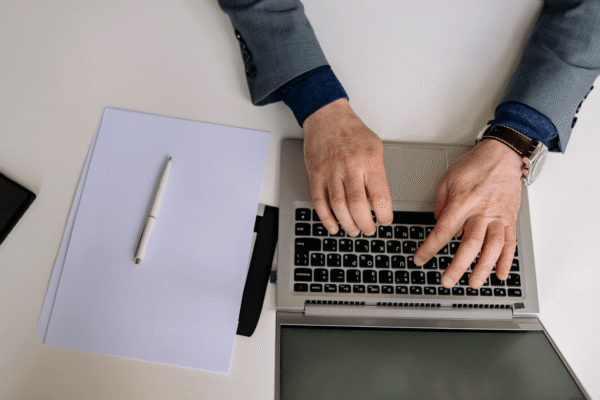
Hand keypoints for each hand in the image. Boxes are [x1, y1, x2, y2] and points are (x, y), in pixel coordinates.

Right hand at [303, 98, 392, 236]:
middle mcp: (350, 167)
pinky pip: (319, 201)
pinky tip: (333, 226)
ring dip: (347, 223)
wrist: (326, 116)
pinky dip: (326, 218)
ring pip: (338, 206)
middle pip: (357, 205)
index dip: (384, 214)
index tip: (385, 220)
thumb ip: (377, 173)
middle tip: (369, 230)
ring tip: (354, 230)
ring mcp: (330, 171)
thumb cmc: (352, 132)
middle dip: (365, 224)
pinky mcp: (315, 174)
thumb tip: (380, 200)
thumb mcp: (375, 147)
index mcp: (369, 161)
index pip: (379, 195)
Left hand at [413, 139, 523, 288]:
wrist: (502, 155)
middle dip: (457, 266)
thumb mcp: (447, 180)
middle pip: (470, 245)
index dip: (430, 248)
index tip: (420, 259)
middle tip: (447, 281)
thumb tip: (438, 224)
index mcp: (462, 202)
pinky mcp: (510, 219)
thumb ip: (441, 205)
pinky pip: (510, 243)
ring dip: (483, 268)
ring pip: (493, 248)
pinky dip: (506, 261)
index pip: (443, 231)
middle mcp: (482, 212)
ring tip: (474, 283)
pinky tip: (500, 274)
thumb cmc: (475, 165)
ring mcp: (499, 217)